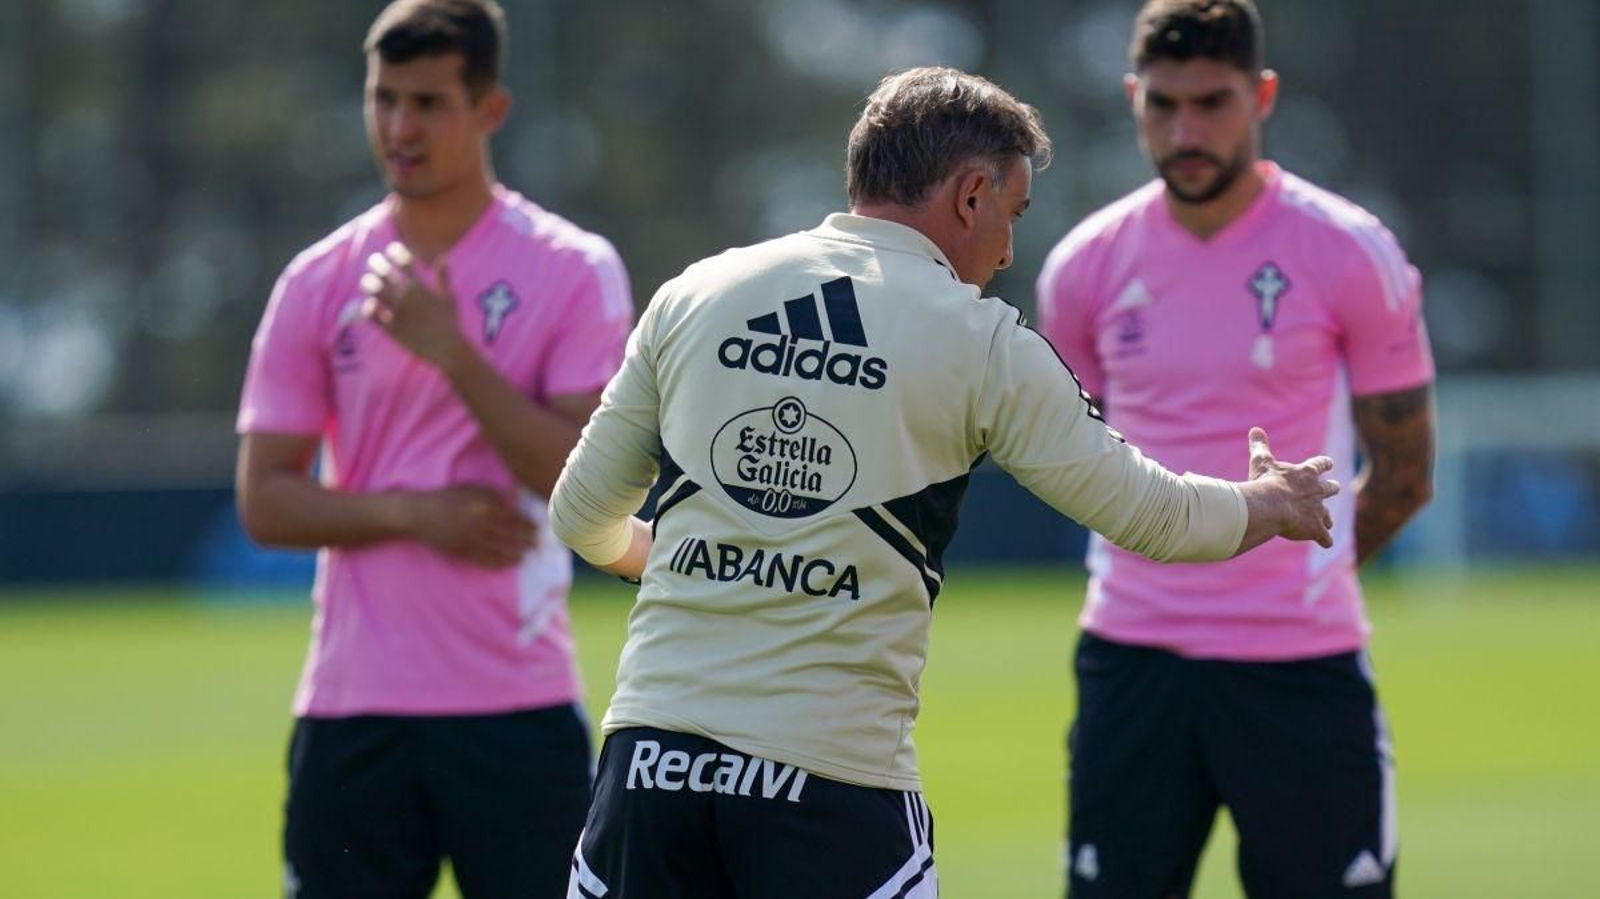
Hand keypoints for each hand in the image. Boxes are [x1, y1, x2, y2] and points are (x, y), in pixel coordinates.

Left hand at [360, 242, 468, 369]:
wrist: (447, 348)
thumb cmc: (450, 322)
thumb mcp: (449, 297)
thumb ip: (444, 276)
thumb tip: (444, 256)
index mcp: (420, 287)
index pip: (404, 262)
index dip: (396, 252)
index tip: (391, 249)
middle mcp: (406, 297)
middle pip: (384, 273)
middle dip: (377, 264)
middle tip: (374, 261)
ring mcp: (397, 312)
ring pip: (374, 291)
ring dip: (368, 284)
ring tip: (367, 281)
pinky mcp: (391, 329)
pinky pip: (371, 315)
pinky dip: (367, 308)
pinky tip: (369, 305)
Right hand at [401, 484, 536, 568]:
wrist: (420, 513)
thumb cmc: (447, 498)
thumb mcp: (470, 489)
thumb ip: (492, 494)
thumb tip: (514, 500)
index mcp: (483, 504)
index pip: (512, 514)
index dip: (527, 522)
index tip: (539, 527)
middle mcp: (480, 521)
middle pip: (510, 532)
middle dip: (527, 539)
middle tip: (539, 544)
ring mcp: (471, 537)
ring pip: (500, 547)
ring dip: (516, 553)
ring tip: (526, 556)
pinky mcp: (463, 550)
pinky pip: (485, 559)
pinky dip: (499, 562)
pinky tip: (508, 564)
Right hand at [1244, 427, 1339, 547]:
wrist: (1271, 505)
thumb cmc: (1265, 482)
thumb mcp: (1261, 461)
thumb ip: (1260, 446)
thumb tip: (1255, 429)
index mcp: (1306, 473)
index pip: (1320, 464)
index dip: (1324, 463)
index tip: (1329, 463)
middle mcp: (1317, 491)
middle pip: (1330, 488)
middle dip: (1331, 488)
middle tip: (1334, 488)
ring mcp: (1317, 511)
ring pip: (1328, 515)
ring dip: (1327, 518)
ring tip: (1327, 521)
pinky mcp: (1315, 528)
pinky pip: (1324, 537)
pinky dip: (1325, 540)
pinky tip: (1326, 543)